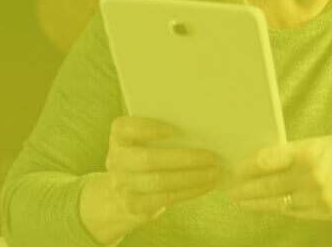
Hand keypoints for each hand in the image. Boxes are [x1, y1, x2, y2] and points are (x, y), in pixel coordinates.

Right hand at [100, 116, 228, 223]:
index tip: (174, 129)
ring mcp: (123, 185)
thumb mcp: (145, 140)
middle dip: (184, 158)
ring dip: (192, 177)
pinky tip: (206, 185)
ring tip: (215, 172)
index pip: (124, 129)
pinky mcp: (134, 206)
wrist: (124, 192)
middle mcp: (116, 161)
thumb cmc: (146, 155)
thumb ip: (162, 131)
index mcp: (119, 138)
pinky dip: (190, 191)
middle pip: (148, 160)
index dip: (148, 128)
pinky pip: (166, 198)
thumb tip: (202, 125)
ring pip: (160, 182)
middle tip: (211, 156)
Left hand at [221, 132, 331, 221]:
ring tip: (242, 201)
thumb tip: (269, 162)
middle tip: (228, 188)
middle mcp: (313, 176)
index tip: (233, 169)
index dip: (245, 166)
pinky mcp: (329, 213)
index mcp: (311, 151)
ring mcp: (321, 198)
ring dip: (257, 202)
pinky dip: (281, 209)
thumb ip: (300, 153)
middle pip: (267, 185)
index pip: (266, 160)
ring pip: (279, 203)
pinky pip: (297, 212)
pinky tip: (270, 206)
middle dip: (244, 188)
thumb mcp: (328, 142)